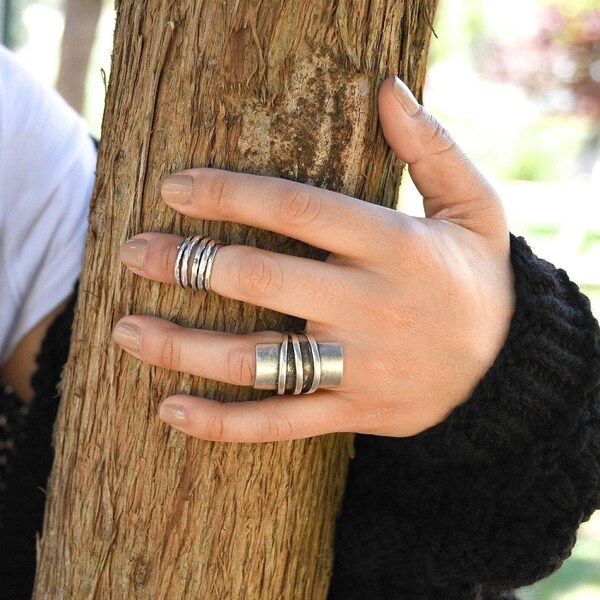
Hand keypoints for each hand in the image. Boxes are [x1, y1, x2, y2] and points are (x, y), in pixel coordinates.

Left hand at [113, 76, 514, 441]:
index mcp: (394, 247)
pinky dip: (221, 423)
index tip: (174, 188)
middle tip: (133, 251)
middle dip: (186, 263)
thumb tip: (389, 88)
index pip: (295, 210)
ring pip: (256, 360)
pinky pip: (279, 422)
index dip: (229, 195)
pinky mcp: (353, 411)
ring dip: (183, 346)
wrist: (508, 367)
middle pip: (260, 280)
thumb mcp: (477, 206)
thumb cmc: (479, 279)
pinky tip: (170, 411)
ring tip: (126, 329)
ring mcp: (358, 367)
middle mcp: (370, 307)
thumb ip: (433, 148)